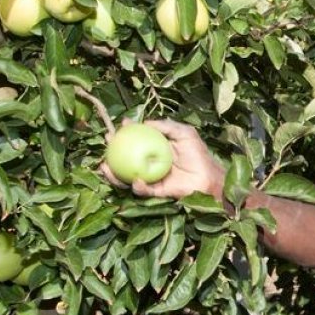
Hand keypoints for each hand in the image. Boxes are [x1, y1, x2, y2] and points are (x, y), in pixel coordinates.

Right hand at [99, 119, 224, 199]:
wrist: (209, 178)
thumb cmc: (198, 154)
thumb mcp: (185, 133)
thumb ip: (167, 126)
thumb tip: (145, 123)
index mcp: (156, 148)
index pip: (136, 139)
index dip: (125, 132)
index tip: (119, 125)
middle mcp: (150, 162)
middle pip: (124, 158)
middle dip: (111, 151)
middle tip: (107, 143)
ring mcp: (151, 177)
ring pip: (126, 177)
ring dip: (112, 174)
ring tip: (105, 167)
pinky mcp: (156, 192)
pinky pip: (142, 190)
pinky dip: (137, 187)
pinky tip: (135, 181)